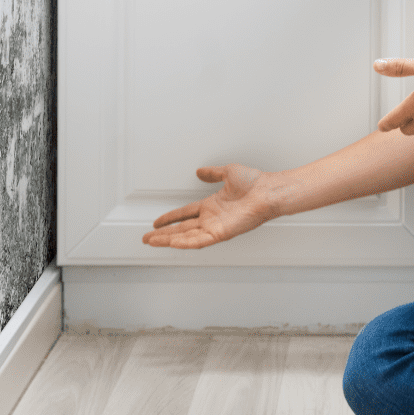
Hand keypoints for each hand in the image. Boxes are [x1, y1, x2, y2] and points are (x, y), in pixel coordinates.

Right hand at [143, 164, 272, 248]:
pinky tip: (172, 243)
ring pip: (186, 237)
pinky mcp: (221, 233)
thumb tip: (201, 171)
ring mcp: (216, 227)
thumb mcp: (228, 173)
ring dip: (168, 240)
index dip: (170, 218)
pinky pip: (199, 241)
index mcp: (212, 205)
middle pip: (181, 229)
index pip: (186, 214)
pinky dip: (185, 243)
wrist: (267, 191)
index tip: (157, 222)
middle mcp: (212, 218)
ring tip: (151, 242)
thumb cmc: (255, 183)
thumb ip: (213, 173)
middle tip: (146, 238)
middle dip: (163, 234)